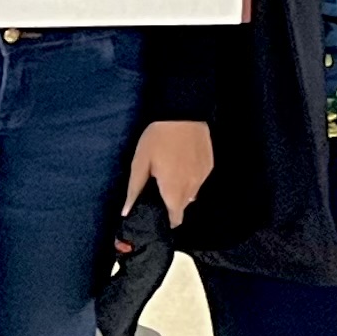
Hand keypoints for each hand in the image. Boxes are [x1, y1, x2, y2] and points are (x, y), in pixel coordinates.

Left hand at [120, 118, 211, 241]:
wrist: (183, 114)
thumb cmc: (157, 139)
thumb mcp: (140, 163)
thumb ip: (134, 190)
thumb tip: (127, 211)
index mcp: (173, 190)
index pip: (175, 218)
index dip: (167, 221)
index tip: (157, 217)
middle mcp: (192, 187)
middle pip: (183, 206)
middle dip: (172, 204)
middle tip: (158, 190)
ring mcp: (203, 176)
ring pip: (192, 193)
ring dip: (181, 191)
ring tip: (169, 174)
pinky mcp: (210, 165)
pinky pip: (199, 180)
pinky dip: (190, 178)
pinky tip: (181, 163)